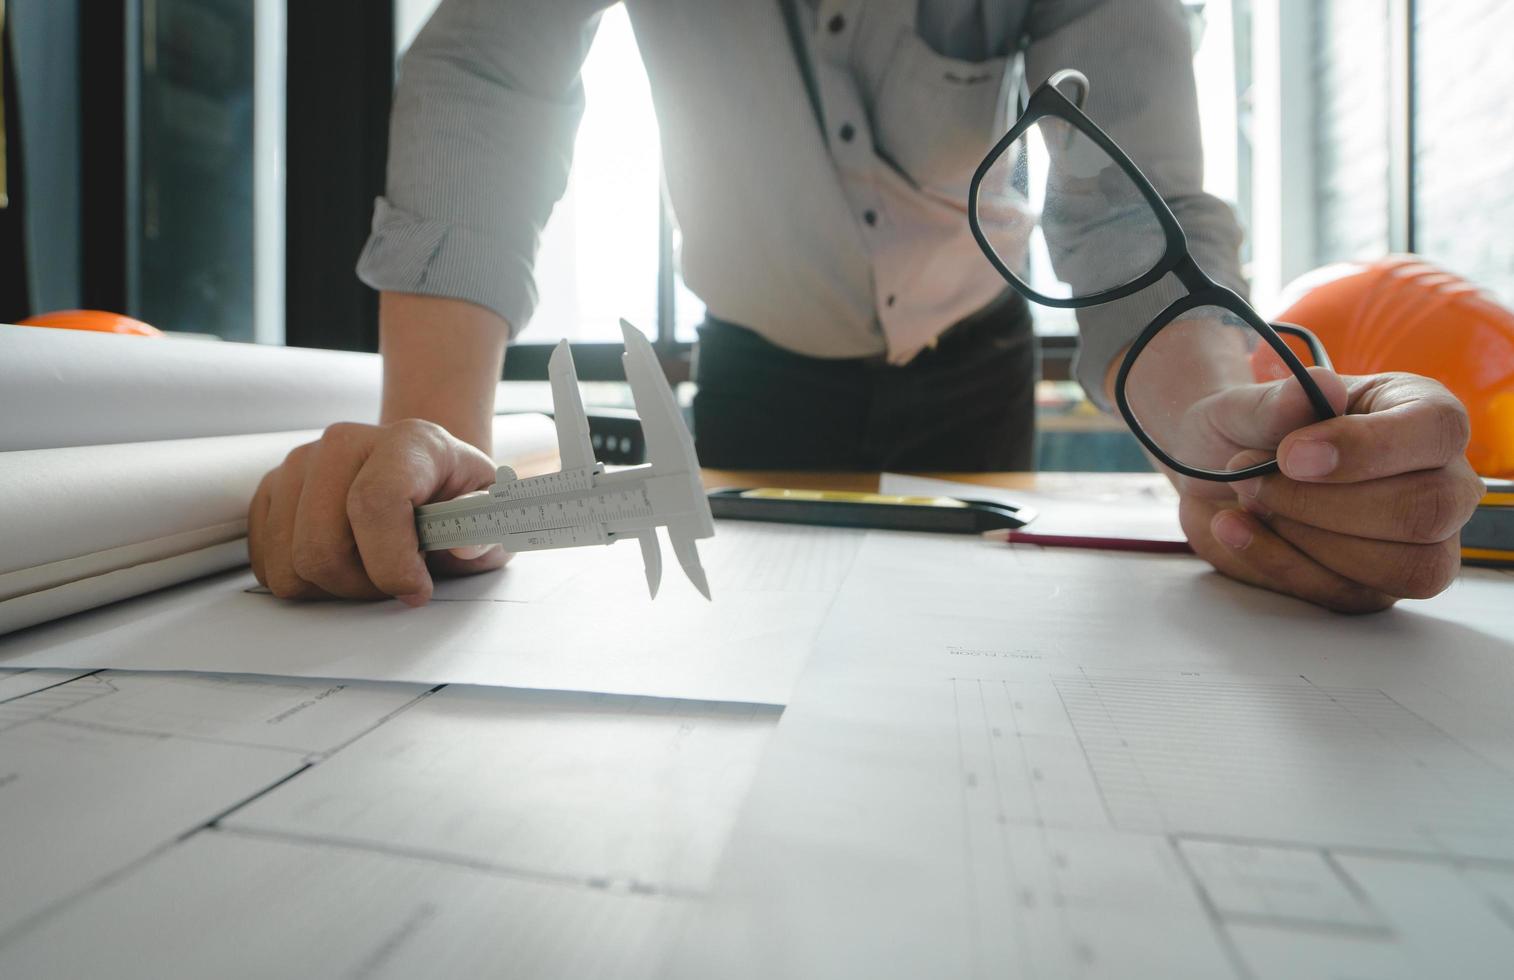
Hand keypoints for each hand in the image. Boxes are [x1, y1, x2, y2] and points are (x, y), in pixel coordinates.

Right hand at [248, 419, 507, 604]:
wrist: (422, 471)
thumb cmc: (454, 497)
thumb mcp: (489, 514)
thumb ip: (485, 533)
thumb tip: (463, 549)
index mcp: (410, 442)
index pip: (376, 502)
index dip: (391, 562)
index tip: (416, 589)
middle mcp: (345, 443)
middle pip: (322, 546)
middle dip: (363, 586)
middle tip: (396, 580)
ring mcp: (299, 463)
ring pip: (292, 563)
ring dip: (334, 587)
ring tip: (370, 568)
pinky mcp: (272, 490)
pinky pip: (268, 564)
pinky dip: (305, 582)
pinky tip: (341, 563)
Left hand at [1171, 371, 1483, 612]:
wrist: (1215, 478)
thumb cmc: (1250, 432)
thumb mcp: (1246, 405)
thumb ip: (1278, 401)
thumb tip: (1320, 387)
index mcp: (1424, 416)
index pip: (1437, 432)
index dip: (1366, 448)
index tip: (1290, 454)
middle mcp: (1440, 481)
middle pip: (1424, 511)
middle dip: (1323, 503)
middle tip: (1252, 478)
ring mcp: (1418, 544)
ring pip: (1399, 566)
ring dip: (1306, 537)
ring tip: (1248, 499)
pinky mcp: (1375, 587)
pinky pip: (1345, 593)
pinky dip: (1279, 562)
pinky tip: (1235, 528)